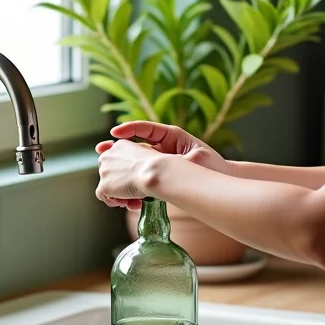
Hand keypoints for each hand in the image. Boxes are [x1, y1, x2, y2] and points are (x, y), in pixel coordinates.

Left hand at [95, 139, 160, 210]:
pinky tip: (128, 202)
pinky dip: (115, 201)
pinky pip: (104, 197)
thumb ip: (135, 158)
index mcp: (119, 146)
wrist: (153, 172)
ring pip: (107, 186)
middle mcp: (107, 156)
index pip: (113, 160)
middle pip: (108, 173)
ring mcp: (104, 171)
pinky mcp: (104, 186)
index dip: (120, 172)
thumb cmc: (155, 164)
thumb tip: (135, 170)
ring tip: (135, 199)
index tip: (128, 179)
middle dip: (119, 184)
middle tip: (134, 191)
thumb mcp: (146, 154)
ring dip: (119, 194)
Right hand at [99, 121, 230, 174]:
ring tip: (112, 177)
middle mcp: (162, 148)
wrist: (222, 179)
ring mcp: (159, 163)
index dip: (129, 129)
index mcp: (171, 137)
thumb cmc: (214, 166)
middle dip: (116, 149)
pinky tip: (126, 196)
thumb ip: (184, 157)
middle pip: (133, 145)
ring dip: (121, 171)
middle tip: (102, 151)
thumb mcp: (199, 157)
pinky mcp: (158, 179)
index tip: (115, 133)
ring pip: (132, 163)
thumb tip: (168, 161)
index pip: (146, 128)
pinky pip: (138, 180)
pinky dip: (129, 186)